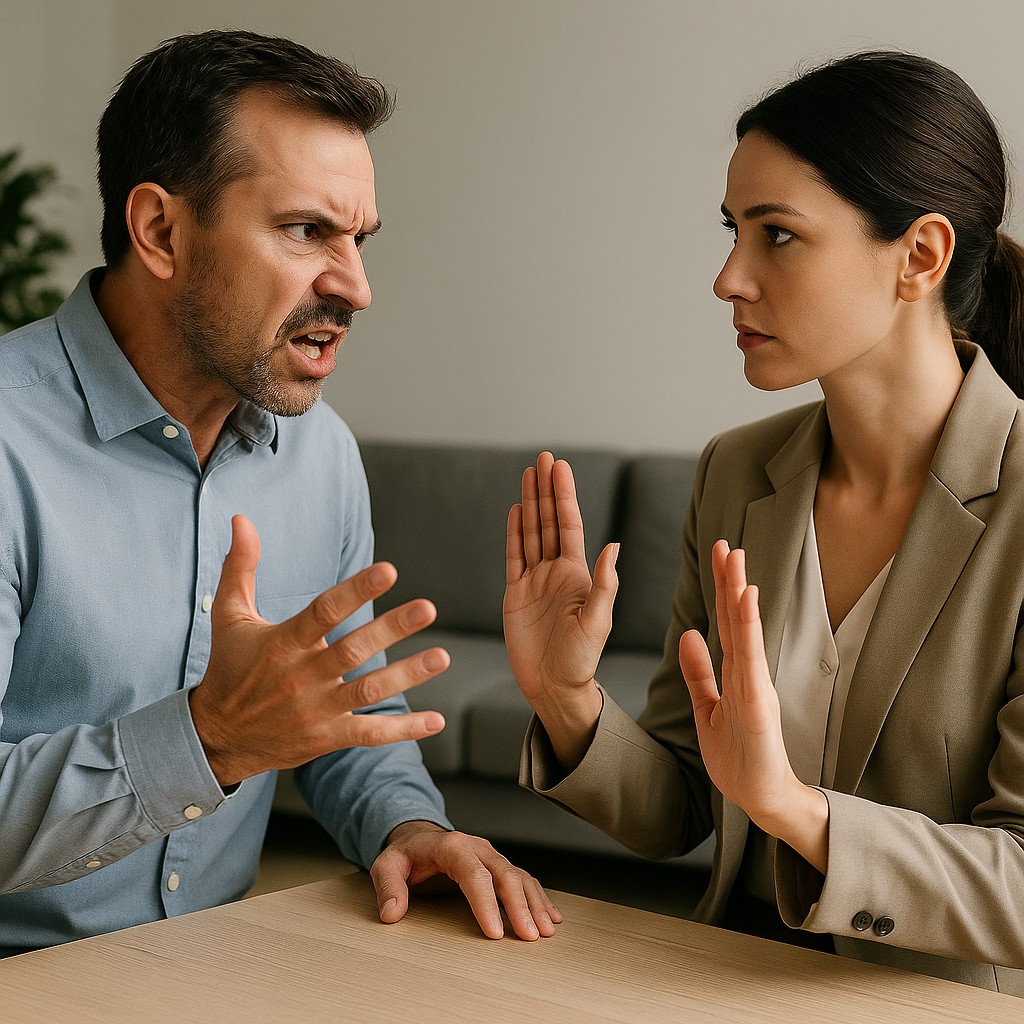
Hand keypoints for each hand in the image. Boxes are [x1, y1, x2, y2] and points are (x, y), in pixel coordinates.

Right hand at [189, 515, 449, 785]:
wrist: (217, 737)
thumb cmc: (229, 667)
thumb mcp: (229, 616)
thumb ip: (241, 566)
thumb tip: (242, 519)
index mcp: (282, 643)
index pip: (323, 612)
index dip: (356, 591)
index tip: (389, 571)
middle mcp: (301, 676)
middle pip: (353, 650)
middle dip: (391, 629)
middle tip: (428, 608)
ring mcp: (316, 710)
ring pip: (368, 691)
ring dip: (407, 675)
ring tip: (443, 656)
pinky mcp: (326, 737)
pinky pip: (368, 734)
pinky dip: (402, 729)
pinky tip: (436, 720)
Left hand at [371, 821, 562, 939]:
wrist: (419, 837)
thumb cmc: (405, 854)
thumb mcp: (386, 864)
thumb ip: (388, 887)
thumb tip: (392, 913)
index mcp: (452, 845)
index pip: (474, 874)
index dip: (486, 903)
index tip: (495, 933)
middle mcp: (477, 848)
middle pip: (504, 874)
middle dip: (519, 907)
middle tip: (529, 936)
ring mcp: (490, 856)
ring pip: (519, 876)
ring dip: (534, 903)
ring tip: (546, 930)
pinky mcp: (498, 865)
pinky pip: (524, 878)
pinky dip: (538, 897)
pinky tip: (551, 916)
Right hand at [503, 453, 617, 764]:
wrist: (554, 686)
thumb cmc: (581, 659)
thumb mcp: (598, 622)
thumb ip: (604, 585)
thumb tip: (612, 546)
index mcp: (577, 575)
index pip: (569, 525)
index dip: (563, 495)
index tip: (559, 468)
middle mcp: (556, 572)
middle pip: (549, 521)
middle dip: (546, 489)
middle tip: (543, 458)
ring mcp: (534, 581)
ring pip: (530, 533)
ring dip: (529, 503)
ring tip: (528, 474)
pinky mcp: (515, 595)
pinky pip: (513, 557)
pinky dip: (513, 533)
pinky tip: (515, 511)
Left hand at [678, 541, 827, 871]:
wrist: (762, 800)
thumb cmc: (740, 758)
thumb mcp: (709, 709)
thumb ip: (700, 673)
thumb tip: (688, 635)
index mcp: (736, 674)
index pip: (725, 622)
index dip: (720, 588)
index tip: (718, 554)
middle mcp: (748, 673)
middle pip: (736, 619)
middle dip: (730, 580)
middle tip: (726, 542)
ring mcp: (756, 686)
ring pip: (746, 631)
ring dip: (739, 594)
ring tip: (736, 559)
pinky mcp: (759, 704)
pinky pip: (751, 660)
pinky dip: (748, 629)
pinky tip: (746, 600)